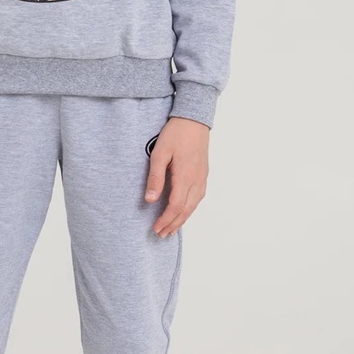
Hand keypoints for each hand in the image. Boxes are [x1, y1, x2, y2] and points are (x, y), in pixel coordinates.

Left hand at [144, 115, 208, 236]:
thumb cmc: (175, 134)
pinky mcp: (204, 174)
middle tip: (161, 234)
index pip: (176, 206)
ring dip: (182, 219)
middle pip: (186, 210)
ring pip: (194, 206)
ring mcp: (202, 178)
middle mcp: (197, 180)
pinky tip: (183, 211)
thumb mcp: (160, 153)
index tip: (156, 228)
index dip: (166, 220)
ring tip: (170, 228)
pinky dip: (189, 209)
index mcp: (185, 176)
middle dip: (173, 224)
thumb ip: (155, 177)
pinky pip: (198, 198)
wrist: (194, 119)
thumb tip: (149, 200)